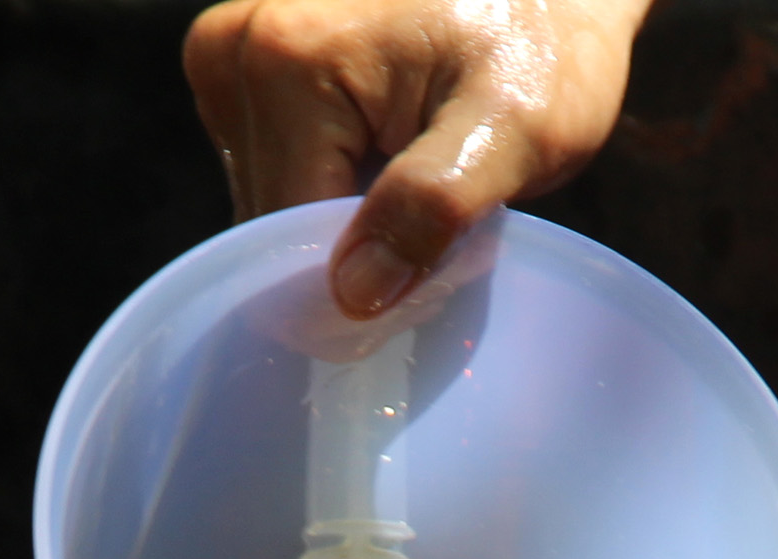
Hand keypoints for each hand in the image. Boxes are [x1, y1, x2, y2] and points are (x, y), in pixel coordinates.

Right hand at [187, 0, 649, 318]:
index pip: (285, 234)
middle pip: (271, 217)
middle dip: (349, 245)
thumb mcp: (516, 128)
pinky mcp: (245, 65)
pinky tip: (386, 154)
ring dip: (343, 217)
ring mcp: (231, 54)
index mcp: (283, 61)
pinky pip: (277, 166)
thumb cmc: (545, 47)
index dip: (353, 284)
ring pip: (273, 199)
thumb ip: (435, 205)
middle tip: (433, 222)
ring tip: (414, 175)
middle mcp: (235, 50)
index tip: (428, 273)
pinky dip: (333, 182)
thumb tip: (353, 293)